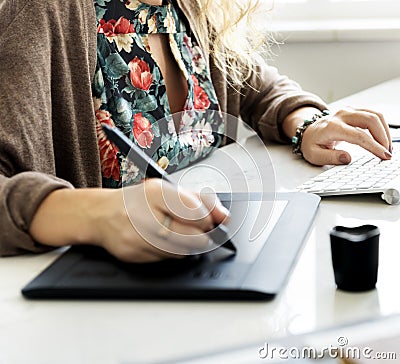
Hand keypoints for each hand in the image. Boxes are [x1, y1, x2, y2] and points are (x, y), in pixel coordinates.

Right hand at [99, 179, 228, 261]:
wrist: (102, 214)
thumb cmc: (138, 201)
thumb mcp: (168, 192)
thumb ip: (200, 201)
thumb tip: (224, 216)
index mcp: (155, 192)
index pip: (195, 211)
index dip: (208, 220)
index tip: (209, 221)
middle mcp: (143, 213)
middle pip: (191, 236)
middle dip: (202, 237)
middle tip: (200, 232)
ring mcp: (136, 236)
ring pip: (181, 251)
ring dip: (188, 245)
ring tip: (179, 234)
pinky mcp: (132, 253)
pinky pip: (166, 259)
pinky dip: (172, 252)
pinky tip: (163, 241)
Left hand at [300, 107, 391, 165]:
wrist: (308, 132)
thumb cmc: (311, 144)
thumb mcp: (314, 155)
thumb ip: (330, 157)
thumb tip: (347, 158)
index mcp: (332, 127)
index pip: (358, 136)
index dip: (373, 146)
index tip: (384, 155)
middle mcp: (342, 115)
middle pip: (370, 120)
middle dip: (383, 137)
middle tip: (388, 153)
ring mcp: (349, 111)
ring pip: (374, 115)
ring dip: (385, 130)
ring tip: (387, 147)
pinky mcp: (354, 111)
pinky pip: (373, 114)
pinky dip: (381, 126)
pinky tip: (383, 138)